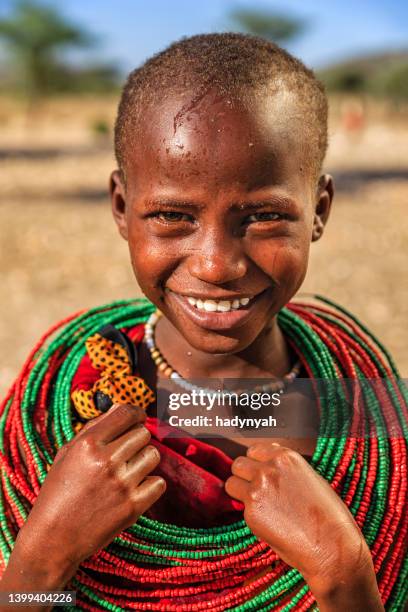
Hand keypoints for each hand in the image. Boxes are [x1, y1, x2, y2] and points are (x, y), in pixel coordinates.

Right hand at [15, 403, 165, 573]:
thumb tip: (119, 408)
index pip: (125, 413)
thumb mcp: (67, 454)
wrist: (53, 539)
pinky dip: (150, 485)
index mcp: (88, 444)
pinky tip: (134, 490)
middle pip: (143, 433)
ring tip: (129, 471)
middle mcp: (107, 460)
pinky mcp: (133, 506)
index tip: (138, 417)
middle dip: (137, 439)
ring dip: (144, 460)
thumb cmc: (58, 493)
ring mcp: (122, 484)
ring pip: (154, 455)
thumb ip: (93, 428)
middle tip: (127, 452)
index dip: (136, 413)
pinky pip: (159, 483)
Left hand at [225, 442, 373, 590]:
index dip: (256, 463)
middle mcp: (269, 469)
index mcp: (286, 457)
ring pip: (231, 483)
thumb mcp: (311, 478)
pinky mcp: (251, 512)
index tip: (260, 472)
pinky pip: (241, 508)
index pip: (254, 450)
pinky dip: (250, 515)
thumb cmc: (328, 515)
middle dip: (244, 475)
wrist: (332, 545)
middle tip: (255, 489)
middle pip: (239, 464)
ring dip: (240, 492)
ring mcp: (257, 489)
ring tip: (257, 505)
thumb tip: (271, 465)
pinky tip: (268, 522)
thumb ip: (287, 469)